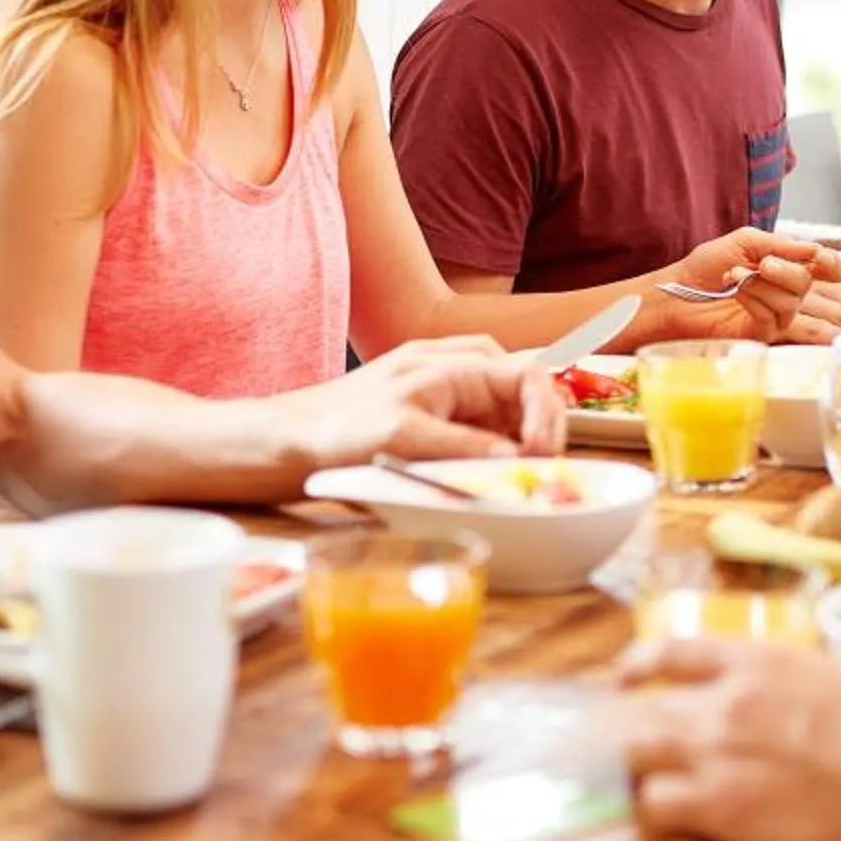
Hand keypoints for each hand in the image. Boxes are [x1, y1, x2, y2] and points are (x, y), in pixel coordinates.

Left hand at [280, 337, 566, 463]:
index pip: (530, 375)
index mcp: (454, 363)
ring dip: (522, 444)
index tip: (541, 455)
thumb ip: (465, 445)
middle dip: (541, 432)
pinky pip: (489, 427)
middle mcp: (459, 367)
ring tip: (517, 478)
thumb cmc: (339, 431)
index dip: (547, 414)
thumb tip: (518, 459)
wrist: (292, 439)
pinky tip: (490, 474)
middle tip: (538, 474)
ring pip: (512, 412)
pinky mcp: (443, 413)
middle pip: (528, 392)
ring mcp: (452, 389)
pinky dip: (499, 451)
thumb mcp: (403, 438)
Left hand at [617, 638, 840, 840]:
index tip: (626, 678)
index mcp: (756, 660)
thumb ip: (794, 682)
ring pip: (635, 756)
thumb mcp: (838, 676)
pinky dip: (656, 811)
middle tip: (642, 750)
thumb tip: (792, 695)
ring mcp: (713, 753)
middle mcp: (722, 701)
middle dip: (637, 730)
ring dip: (640, 770)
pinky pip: (655, 806)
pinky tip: (675, 819)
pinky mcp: (717, 808)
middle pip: (643, 711)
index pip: (670, 652)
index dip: (638, 666)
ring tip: (653, 786)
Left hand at [661, 230, 840, 344]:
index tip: (820, 258)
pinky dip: (753, 298)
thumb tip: (813, 250)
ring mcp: (775, 316)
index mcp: (786, 267)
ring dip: (761, 284)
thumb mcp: (745, 241)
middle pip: (808, 284)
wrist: (677, 292)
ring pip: (791, 301)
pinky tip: (735, 291)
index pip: (825, 269)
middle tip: (762, 263)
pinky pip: (772, 316)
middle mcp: (785, 293)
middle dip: (786, 271)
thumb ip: (780, 244)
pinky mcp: (762, 334)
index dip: (830, 264)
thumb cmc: (705, 268)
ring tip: (734, 275)